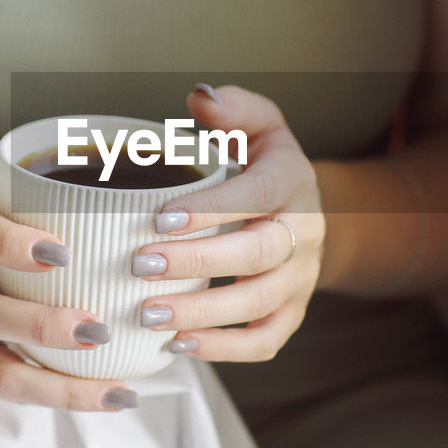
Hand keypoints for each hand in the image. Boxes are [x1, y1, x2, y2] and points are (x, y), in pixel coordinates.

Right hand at [0, 195, 136, 410]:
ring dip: (60, 386)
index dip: (13, 244)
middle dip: (43, 327)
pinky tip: (106, 396)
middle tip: (98, 330)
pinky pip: (10, 392)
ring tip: (116, 391)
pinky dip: (60, 396)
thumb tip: (127, 218)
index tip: (62, 253)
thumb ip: (41, 215)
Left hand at [131, 85, 324, 361]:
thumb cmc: (266, 166)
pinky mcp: (292, 314)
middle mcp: (305, 234)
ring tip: (147, 313)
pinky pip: (265, 341)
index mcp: (291, 182)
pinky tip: (178, 344)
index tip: (159, 217)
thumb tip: (200, 98)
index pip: (255, 196)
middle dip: (196, 263)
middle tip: (140, 265)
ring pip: (257, 304)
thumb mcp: (260, 126)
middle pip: (255, 255)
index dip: (210, 210)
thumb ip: (234, 108)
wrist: (307, 214)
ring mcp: (300, 279)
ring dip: (201, 313)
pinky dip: (223, 349)